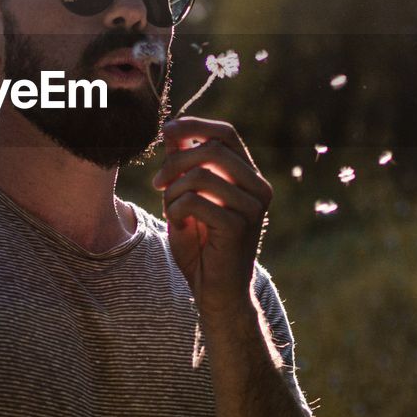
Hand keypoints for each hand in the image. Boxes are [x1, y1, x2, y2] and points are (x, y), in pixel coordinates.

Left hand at [151, 116, 272, 319]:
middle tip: (158, 182)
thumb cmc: (201, 244)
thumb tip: (172, 130)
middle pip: (212, 149)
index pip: (226, 133)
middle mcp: (258, 187)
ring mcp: (252, 207)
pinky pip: (195, 201)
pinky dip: (176, 209)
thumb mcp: (188, 197)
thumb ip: (183, 165)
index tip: (166, 131)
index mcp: (250, 176)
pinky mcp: (238, 227)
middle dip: (176, 161)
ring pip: (200, 174)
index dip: (195, 125)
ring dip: (174, 191)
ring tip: (171, 209)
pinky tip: (178, 223)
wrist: (215, 291)